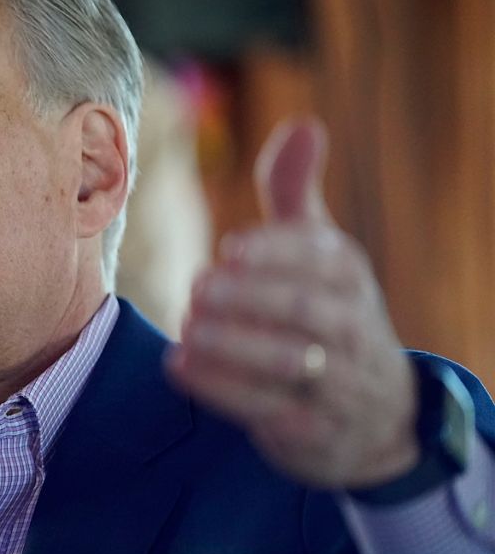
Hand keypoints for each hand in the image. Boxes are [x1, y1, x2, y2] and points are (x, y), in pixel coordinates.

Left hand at [166, 119, 418, 488]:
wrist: (375, 412)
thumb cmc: (328, 310)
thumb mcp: (319, 250)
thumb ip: (295, 192)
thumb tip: (303, 124)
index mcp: (348, 276)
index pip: (321, 259)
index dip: (276, 253)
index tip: (230, 248)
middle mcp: (350, 327)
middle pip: (307, 312)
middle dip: (251, 300)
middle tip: (197, 288)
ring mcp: (337, 383)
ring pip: (291, 364)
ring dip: (234, 346)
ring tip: (185, 329)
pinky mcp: (312, 429)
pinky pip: (270, 411)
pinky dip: (224, 390)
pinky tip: (178, 366)